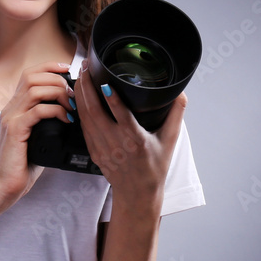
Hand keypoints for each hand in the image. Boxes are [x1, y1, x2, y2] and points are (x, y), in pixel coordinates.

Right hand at [0, 61, 74, 205]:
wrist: (7, 185)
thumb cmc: (25, 163)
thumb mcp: (39, 136)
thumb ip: (47, 120)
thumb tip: (72, 108)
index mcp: (15, 107)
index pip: (29, 74)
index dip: (49, 67)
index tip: (68, 69)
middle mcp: (10, 109)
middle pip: (32, 77)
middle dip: (57, 80)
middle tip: (73, 95)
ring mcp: (11, 118)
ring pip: (35, 90)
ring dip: (58, 93)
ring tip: (71, 107)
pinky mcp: (15, 130)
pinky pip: (37, 111)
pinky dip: (55, 111)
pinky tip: (66, 120)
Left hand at [73, 60, 185, 206]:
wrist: (137, 193)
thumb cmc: (154, 166)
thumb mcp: (170, 140)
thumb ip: (176, 115)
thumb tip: (181, 93)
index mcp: (136, 140)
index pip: (121, 116)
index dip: (112, 98)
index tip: (104, 81)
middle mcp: (116, 144)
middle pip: (96, 112)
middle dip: (88, 87)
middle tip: (86, 67)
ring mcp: (102, 148)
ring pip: (86, 118)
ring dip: (81, 95)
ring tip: (81, 75)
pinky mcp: (94, 151)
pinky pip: (83, 127)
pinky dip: (79, 109)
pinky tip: (78, 96)